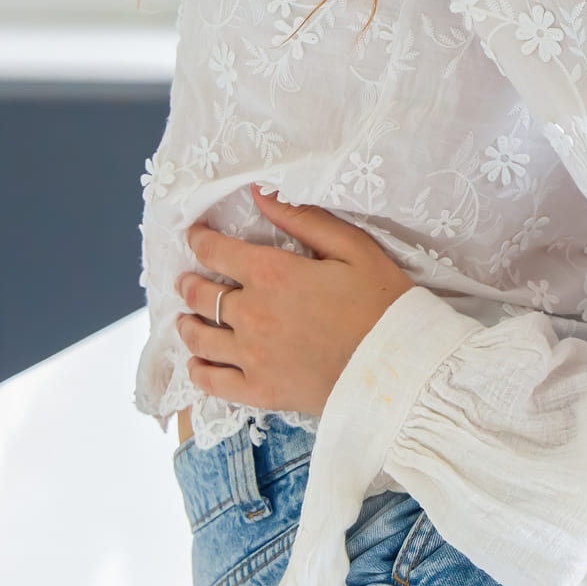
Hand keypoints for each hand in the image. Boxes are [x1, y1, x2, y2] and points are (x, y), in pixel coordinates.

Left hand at [175, 192, 414, 416]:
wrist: (401, 366)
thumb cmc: (383, 302)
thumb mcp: (352, 247)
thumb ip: (303, 219)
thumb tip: (260, 193)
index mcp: (273, 274)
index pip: (215, 251)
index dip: (199, 240)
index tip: (195, 236)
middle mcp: (253, 314)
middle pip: (201, 295)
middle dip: (189, 282)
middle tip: (186, 280)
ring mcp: (252, 357)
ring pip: (199, 338)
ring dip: (186, 324)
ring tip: (185, 319)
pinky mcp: (260, 391)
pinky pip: (213, 384)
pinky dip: (198, 372)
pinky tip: (196, 364)